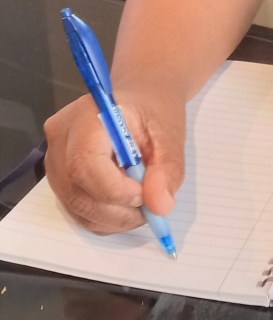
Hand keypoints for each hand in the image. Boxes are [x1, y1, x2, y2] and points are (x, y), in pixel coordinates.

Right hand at [44, 89, 184, 234]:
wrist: (139, 101)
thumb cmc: (152, 110)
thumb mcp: (170, 133)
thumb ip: (167, 167)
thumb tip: (160, 205)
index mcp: (86, 116)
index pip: (85, 164)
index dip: (115, 190)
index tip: (146, 195)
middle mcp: (61, 139)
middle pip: (78, 191)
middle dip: (119, 211)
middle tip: (151, 208)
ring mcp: (55, 161)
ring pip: (77, 207)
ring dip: (115, 219)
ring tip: (144, 204)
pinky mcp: (59, 180)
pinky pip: (77, 211)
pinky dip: (106, 218)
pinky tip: (127, 204)